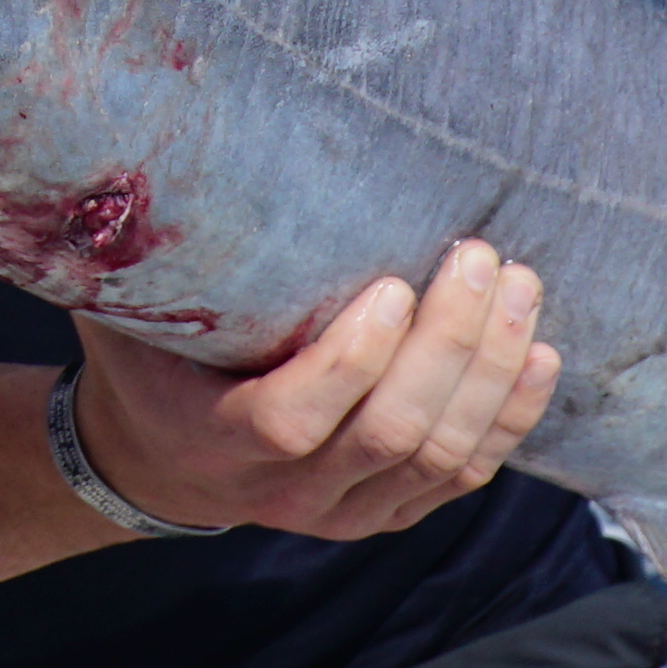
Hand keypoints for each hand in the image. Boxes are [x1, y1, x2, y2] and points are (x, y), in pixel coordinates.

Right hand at [68, 244, 555, 543]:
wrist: (160, 458)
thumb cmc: (149, 359)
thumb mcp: (127, 314)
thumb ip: (145, 260)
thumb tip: (158, 155)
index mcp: (215, 441)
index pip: (292, 421)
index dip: (352, 361)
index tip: (393, 285)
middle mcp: (286, 493)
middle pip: (389, 433)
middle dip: (448, 345)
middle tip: (478, 260)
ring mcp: (344, 511)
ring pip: (438, 456)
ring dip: (490, 372)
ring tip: (518, 289)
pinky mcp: (388, 511)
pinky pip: (464, 476)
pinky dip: (510, 418)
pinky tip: (539, 357)